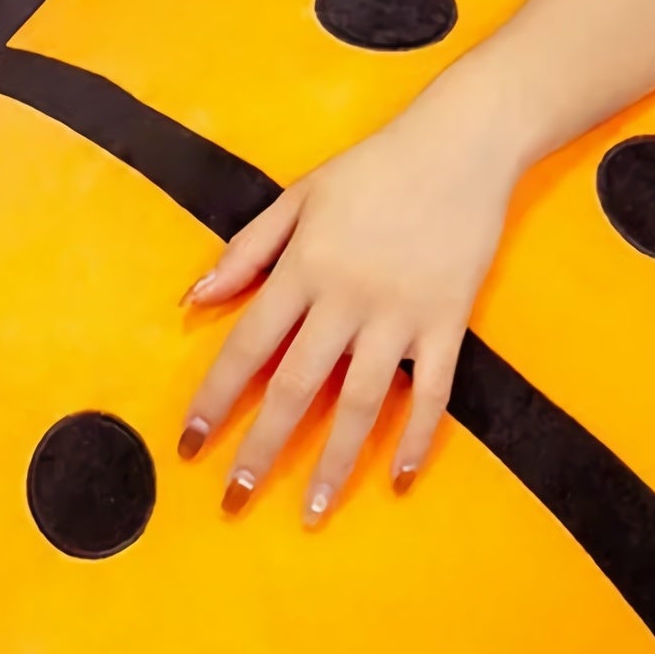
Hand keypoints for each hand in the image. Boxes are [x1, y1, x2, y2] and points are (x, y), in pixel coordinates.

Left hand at [178, 74, 523, 524]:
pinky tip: (401, 478)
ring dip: (335, 463)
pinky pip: (433, 394)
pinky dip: (418, 438)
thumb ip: (245, 251)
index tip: (191, 443)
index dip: (214, 399)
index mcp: (303, 268)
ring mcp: (401, 315)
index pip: (246, 347)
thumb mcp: (297, 197)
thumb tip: (193, 300)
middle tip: (236, 498)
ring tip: (313, 510)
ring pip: (361, 404)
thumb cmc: (374, 167)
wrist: (463, 142)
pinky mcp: (449, 322)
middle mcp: (346, 299)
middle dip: (262, 449)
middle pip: (295, 389)